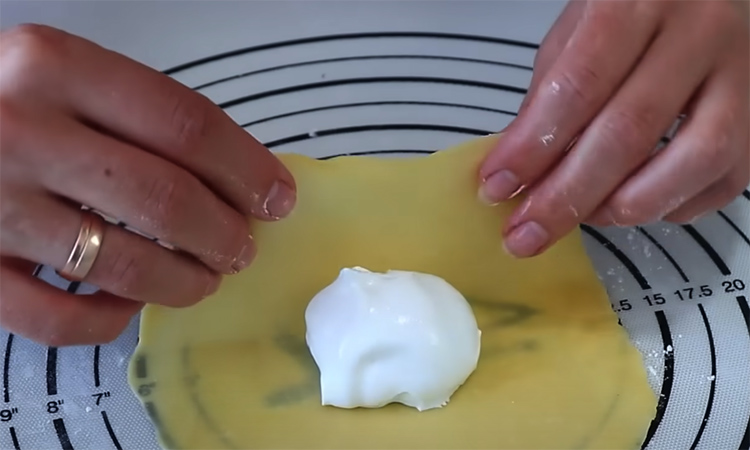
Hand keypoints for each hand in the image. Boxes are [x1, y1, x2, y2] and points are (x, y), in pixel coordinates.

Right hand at [0, 25, 296, 345]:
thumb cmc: (8, 105)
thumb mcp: (68, 78)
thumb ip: (142, 117)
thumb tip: (239, 180)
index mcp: (55, 68)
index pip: (185, 125)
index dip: (247, 170)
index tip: (277, 198)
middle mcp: (20, 132)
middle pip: (165, 198)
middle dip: (224, 235)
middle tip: (241, 248)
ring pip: (123, 264)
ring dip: (185, 281)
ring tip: (205, 278)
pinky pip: (59, 319)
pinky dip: (109, 319)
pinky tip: (130, 301)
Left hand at [478, 0, 748, 257]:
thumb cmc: (638, 5)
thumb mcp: (580, 26)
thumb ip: (552, 89)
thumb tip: (522, 164)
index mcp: (637, 1)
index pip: (578, 87)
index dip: (533, 147)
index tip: (497, 187)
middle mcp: (699, 33)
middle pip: (627, 133)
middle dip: (566, 197)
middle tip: (525, 233)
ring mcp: (742, 75)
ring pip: (689, 163)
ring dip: (621, 207)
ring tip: (578, 219)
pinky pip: (724, 179)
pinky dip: (671, 207)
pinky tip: (630, 206)